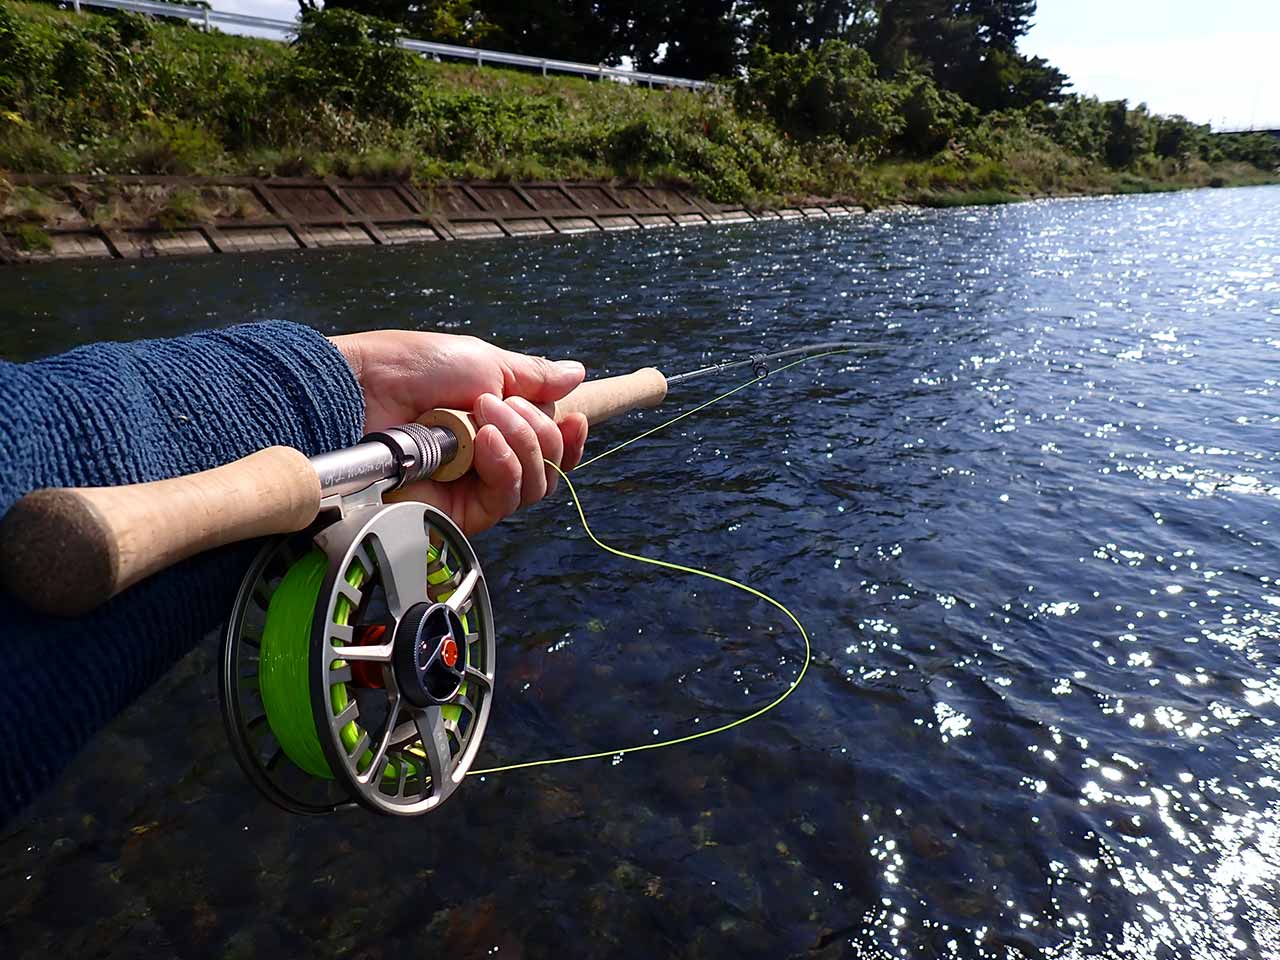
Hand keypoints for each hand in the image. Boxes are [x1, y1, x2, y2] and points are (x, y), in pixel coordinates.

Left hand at [329, 331, 588, 534]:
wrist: (365, 388)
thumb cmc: (414, 368)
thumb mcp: (485, 362)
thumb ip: (533, 377)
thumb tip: (576, 374)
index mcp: (498, 425)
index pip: (549, 448)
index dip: (568, 439)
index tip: (574, 420)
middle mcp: (489, 459)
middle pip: (548, 469)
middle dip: (538, 432)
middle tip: (499, 405)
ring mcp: (473, 486)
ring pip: (532, 486)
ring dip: (521, 445)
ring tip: (486, 418)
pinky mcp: (457, 510)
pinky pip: (504, 499)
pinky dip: (504, 467)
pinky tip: (485, 443)